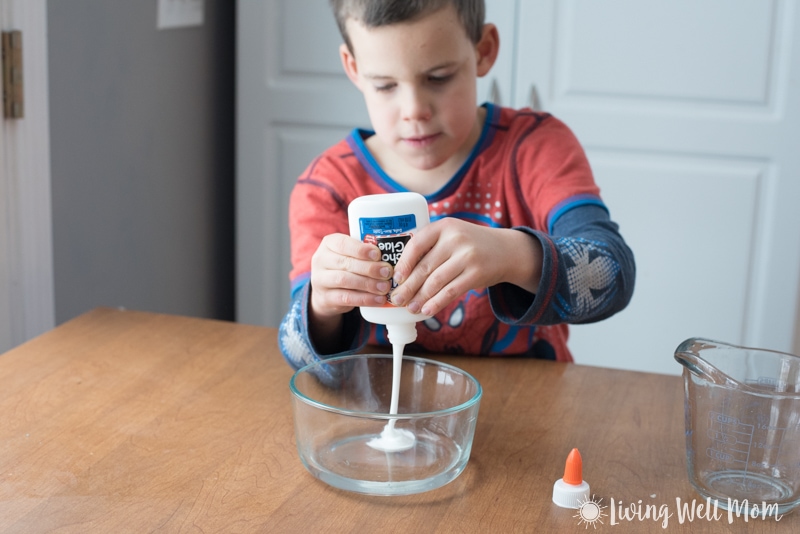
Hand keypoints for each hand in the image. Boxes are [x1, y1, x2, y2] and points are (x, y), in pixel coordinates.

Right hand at [309, 233, 392, 320]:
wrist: (326, 292)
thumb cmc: (345, 268)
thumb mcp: (350, 255)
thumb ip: (364, 253)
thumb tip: (391, 255)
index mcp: (329, 244)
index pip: (342, 243)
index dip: (361, 249)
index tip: (378, 254)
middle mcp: (320, 260)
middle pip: (345, 263)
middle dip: (369, 268)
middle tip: (387, 272)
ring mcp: (320, 280)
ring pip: (344, 280)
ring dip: (368, 284)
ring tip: (385, 287)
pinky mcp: (325, 298)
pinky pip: (346, 298)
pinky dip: (365, 299)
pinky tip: (379, 299)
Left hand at [389, 219, 542, 316]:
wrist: (506, 250)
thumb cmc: (469, 245)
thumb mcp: (452, 235)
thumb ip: (430, 246)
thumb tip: (400, 273)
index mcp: (444, 226)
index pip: (416, 244)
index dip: (403, 263)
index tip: (396, 278)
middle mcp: (455, 239)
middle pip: (424, 267)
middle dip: (408, 286)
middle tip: (396, 299)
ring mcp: (467, 256)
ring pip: (436, 282)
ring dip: (420, 298)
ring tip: (410, 307)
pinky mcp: (476, 273)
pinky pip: (451, 292)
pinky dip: (436, 303)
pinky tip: (427, 310)